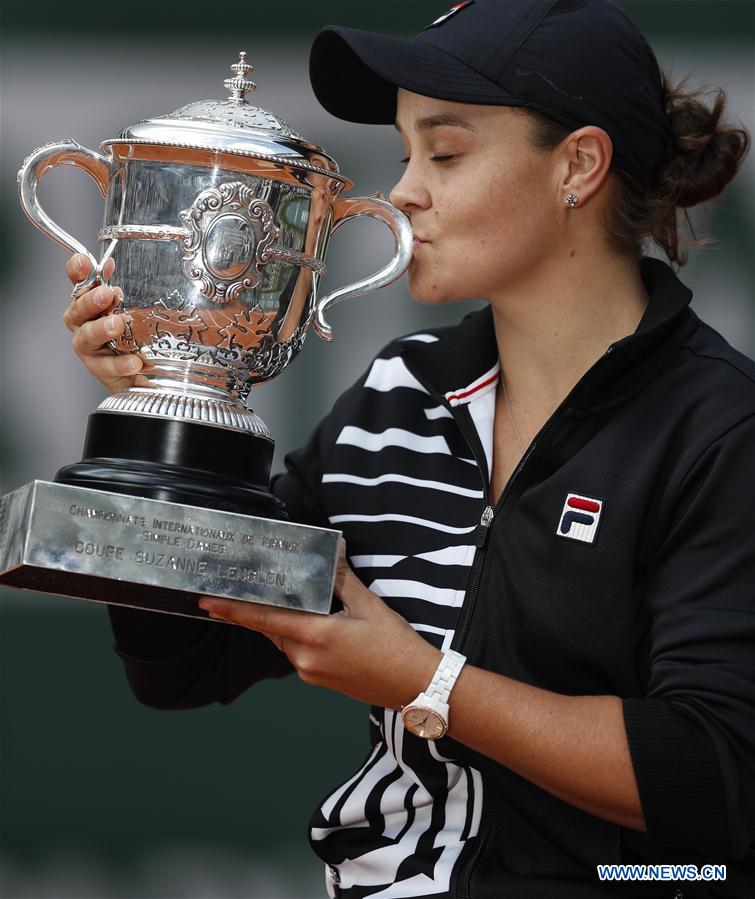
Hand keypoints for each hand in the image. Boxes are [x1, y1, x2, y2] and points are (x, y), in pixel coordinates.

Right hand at [63, 253, 145, 394]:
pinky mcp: (99, 369)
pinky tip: (135, 361)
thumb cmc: (131, 336)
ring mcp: (88, 348)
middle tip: (106, 294)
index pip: (79, 283)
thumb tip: (128, 266)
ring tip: (117, 325)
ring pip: (86, 337)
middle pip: (77, 310)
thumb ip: (130, 291)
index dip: (78, 271)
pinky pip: (106, 366)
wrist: (136, 374)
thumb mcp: (135, 310)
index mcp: (90, 305)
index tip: (84, 260)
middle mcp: (83, 324)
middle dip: (90, 300)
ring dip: (100, 329)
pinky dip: (120, 363)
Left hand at [198, 544, 440, 709]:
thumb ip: (342, 579)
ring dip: (281, 620)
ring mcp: (309, 673)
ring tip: (282, 597)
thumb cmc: (395, 645)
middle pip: (271, 627)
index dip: (233, 609)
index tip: (207, 601)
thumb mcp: (369, 605)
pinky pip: (296, 651)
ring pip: (283, 639)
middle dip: (258, 607)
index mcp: (315, 636)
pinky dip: (295, 633)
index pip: (263, 618)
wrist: (415, 686)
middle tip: (242, 586)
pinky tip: (310, 619)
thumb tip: (331, 550)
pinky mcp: (317, 680)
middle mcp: (304, 658)